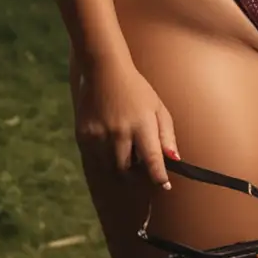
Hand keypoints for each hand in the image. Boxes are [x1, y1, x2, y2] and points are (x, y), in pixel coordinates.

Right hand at [72, 51, 177, 188]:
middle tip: (141, 169)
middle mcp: (120, 132)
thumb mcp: (158, 107)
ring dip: (120, 169)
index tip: (164, 186)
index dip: (158, 177)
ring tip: (126, 153)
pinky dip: (104, 160)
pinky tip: (109, 145)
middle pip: (128, 170)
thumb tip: (174, 160)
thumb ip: (166, 135)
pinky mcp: (83, 136)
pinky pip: (95, 160)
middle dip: (136, 175)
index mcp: (142, 124)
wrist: (103, 71)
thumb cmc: (136, 90)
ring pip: (110, 168)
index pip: (152, 160)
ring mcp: (99, 135)